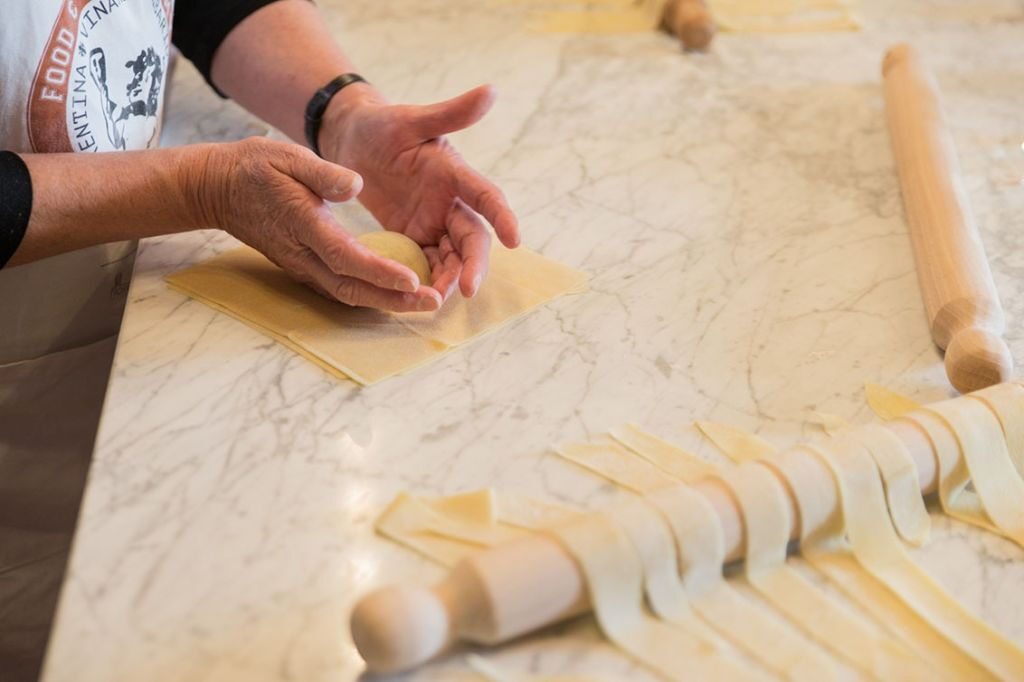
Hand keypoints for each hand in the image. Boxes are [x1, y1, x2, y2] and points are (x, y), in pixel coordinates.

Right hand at [186, 137, 441, 311]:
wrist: (218, 189)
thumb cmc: (256, 167)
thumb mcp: (288, 156)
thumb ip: (323, 172)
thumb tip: (355, 184)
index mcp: (304, 223)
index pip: (346, 256)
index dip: (380, 272)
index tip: (413, 280)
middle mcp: (304, 254)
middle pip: (351, 287)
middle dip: (393, 300)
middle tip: (433, 304)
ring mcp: (302, 265)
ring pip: (347, 293)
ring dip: (386, 303)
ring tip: (423, 304)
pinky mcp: (304, 267)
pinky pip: (340, 288)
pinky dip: (370, 295)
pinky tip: (396, 294)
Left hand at [320, 84, 519, 299]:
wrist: (352, 140)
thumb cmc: (383, 124)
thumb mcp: (413, 118)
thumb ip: (450, 112)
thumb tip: (491, 91)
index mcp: (455, 173)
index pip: (486, 196)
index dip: (502, 217)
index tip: (514, 240)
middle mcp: (452, 201)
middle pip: (473, 238)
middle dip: (473, 264)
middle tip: (466, 289)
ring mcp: (434, 221)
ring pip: (452, 256)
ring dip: (450, 278)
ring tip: (437, 300)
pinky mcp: (414, 236)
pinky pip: (427, 262)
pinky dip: (428, 279)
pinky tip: (419, 299)